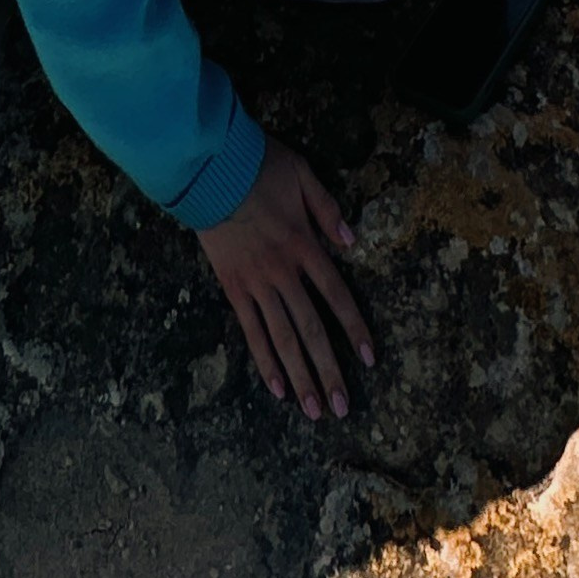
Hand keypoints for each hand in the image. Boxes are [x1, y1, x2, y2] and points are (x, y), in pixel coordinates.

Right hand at [199, 138, 375, 422]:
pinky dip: (264, 360)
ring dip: (300, 376)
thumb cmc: (257, 167)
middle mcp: (283, 271)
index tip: (370, 359)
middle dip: (329, 370)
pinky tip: (276, 388)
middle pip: (311, 328)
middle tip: (342, 408)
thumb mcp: (303, 175)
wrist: (208, 168)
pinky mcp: (232, 287)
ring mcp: (256, 283)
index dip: (355, 328)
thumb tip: (352, 242)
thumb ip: (328, 209)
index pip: (336, 295)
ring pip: (282, 338)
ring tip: (314, 410)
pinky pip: (251, 330)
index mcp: (305, 244)